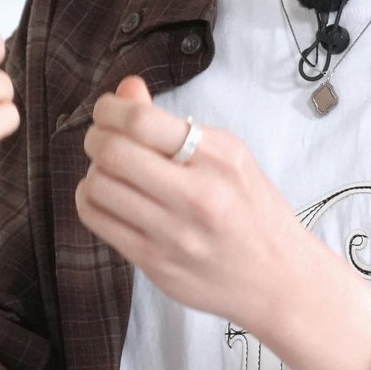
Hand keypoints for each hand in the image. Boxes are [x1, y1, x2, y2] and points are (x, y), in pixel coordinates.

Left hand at [75, 76, 308, 333]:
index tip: (108, 110)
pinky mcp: (154, 263)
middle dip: (96, 137)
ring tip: (110, 172)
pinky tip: (108, 197)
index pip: (143, 121)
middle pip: (114, 152)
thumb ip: (175, 126)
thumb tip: (127, 89)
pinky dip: (92, 200)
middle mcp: (198, 195)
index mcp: (220, 159)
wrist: (278, 280)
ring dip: (94, 171)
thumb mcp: (230, 158)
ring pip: (98, 186)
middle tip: (102, 137)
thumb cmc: (255, 214)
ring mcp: (173, 234)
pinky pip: (98, 221)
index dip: (111, 109)